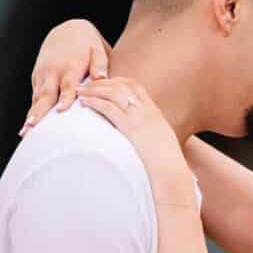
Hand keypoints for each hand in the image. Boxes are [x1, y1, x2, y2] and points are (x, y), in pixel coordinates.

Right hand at [23, 19, 110, 134]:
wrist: (68, 30)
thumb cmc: (88, 44)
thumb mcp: (97, 49)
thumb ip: (100, 64)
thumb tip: (102, 77)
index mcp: (70, 67)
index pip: (67, 85)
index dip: (64, 98)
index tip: (61, 110)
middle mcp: (53, 72)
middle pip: (45, 94)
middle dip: (38, 110)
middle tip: (32, 125)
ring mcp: (43, 76)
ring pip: (37, 98)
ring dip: (31, 114)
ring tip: (26, 131)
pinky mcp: (38, 79)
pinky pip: (35, 98)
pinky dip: (31, 111)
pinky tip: (28, 127)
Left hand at [74, 77, 188, 196]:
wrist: (172, 172)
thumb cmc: (166, 164)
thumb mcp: (160, 142)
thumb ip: (149, 134)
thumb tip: (138, 138)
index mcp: (154, 112)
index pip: (135, 86)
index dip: (117, 80)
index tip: (103, 83)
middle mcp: (147, 111)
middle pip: (122, 85)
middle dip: (102, 82)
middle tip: (85, 84)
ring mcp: (140, 118)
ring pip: (114, 92)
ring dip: (94, 89)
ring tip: (80, 91)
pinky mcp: (131, 128)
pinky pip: (110, 108)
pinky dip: (95, 101)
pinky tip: (84, 102)